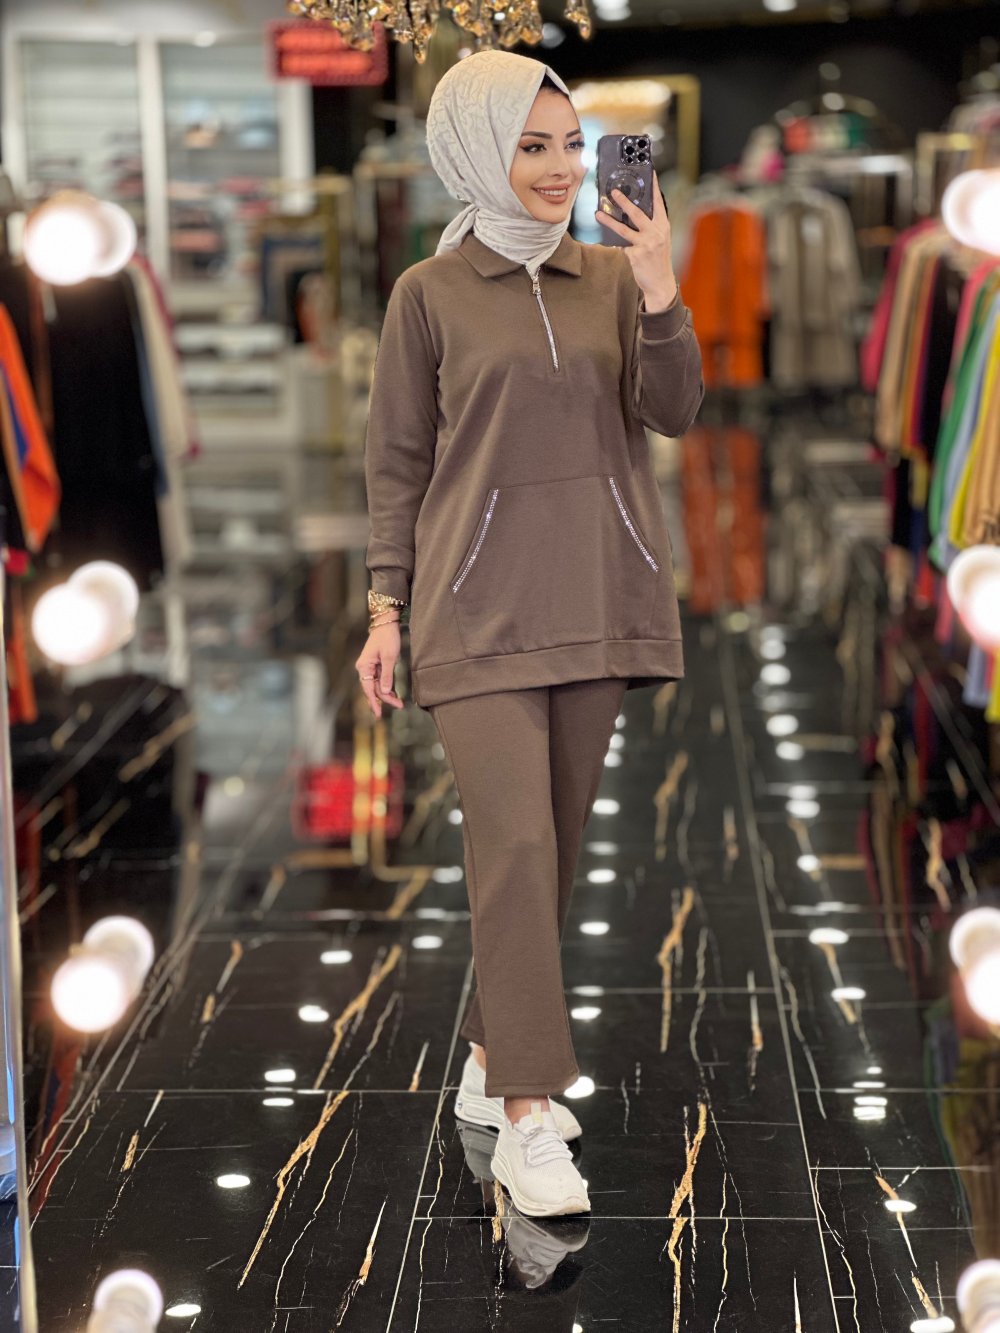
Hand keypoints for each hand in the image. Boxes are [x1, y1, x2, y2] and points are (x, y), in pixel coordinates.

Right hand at [356, 622, 404, 717]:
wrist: (386, 624)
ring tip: (399, 702)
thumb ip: (387, 676)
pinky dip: (386, 687)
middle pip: (373, 689)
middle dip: (385, 699)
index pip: (368, 689)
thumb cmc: (387, 638)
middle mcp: (364, 668)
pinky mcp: (375, 666)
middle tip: (399, 705)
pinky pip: (379, 680)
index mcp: (364, 667)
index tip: (378, 714)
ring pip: (377, 686)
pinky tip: (394, 694)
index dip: (374, 702)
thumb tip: (386, 692)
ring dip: (387, 694)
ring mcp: (369, 668)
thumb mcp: (389, 657)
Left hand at [595, 171, 676, 309]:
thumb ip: (651, 227)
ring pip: (623, 229)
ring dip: (609, 221)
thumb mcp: (660, 240)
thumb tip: (633, 214)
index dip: (654, 187)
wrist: (660, 283)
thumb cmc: (658, 260)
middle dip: (624, 201)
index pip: (658, 203)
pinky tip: (611, 242)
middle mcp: (655, 233)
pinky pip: (621, 245)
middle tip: (613, 192)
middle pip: (637, 213)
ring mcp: (645, 244)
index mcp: (663, 226)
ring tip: (598, 214)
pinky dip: (616, 244)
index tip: (650, 172)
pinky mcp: (635, 255)